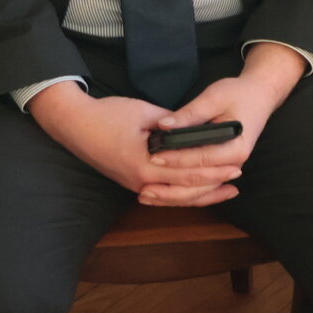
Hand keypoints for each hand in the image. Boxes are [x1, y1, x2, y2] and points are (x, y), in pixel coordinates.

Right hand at [28, 85, 241, 205]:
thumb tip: (196, 130)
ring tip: (225, 190)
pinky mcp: (133, 183)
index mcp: (145, 164)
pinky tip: (196, 192)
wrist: (75, 125)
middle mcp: (141, 182)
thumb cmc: (108, 115)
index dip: (214, 169)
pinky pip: (164, 194)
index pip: (189, 172)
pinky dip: (183, 194)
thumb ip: (172, 125)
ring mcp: (136, 185)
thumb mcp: (144, 113)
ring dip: (201, 194)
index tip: (236, 163)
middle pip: (186, 191)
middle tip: (237, 179)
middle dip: (214, 185)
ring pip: (176, 198)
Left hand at [143, 43, 305, 205]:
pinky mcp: (222, 168)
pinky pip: (202, 185)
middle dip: (171, 186)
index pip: (201, 157)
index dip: (176, 158)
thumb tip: (163, 125)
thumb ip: (188, 114)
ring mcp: (229, 168)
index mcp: (236, 147)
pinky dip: (182, 191)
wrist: (259, 96)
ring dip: (174, 195)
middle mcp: (235, 164)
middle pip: (200, 183)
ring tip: (148, 196)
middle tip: (144, 187)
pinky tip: (162, 194)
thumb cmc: (238, 94)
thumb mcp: (213, 97)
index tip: (153, 156)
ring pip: (199, 190)